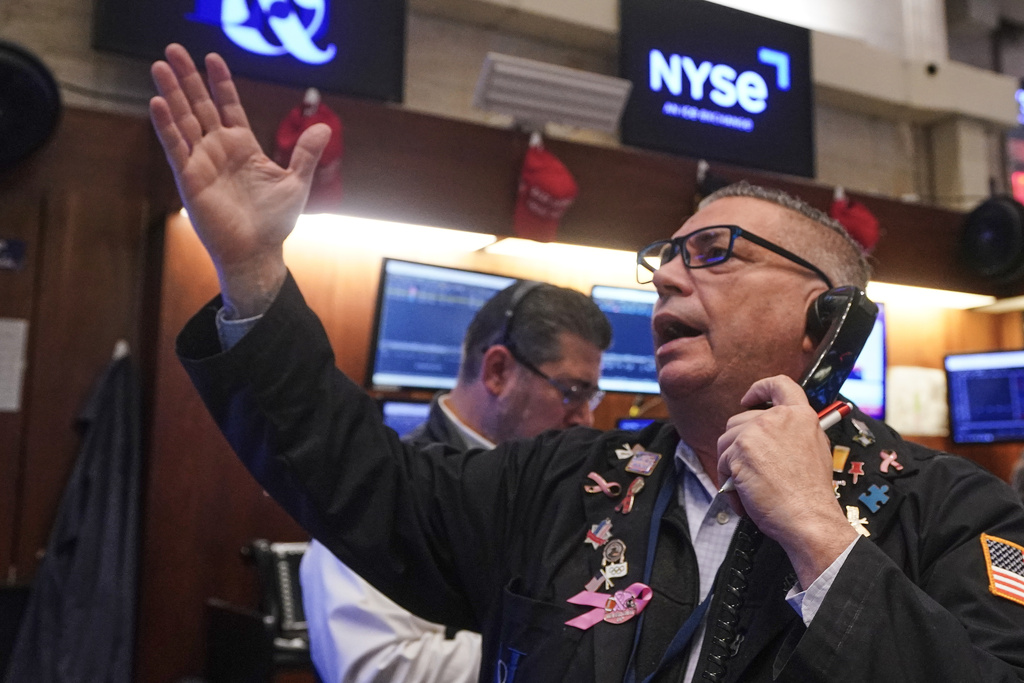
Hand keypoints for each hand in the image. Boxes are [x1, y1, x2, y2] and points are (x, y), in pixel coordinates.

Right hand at [149, 43, 331, 316]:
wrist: (257, 252)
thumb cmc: (275, 222)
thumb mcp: (296, 182)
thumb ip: (306, 153)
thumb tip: (324, 126)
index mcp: (243, 147)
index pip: (228, 106)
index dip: (221, 82)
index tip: (213, 58)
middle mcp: (219, 150)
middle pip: (200, 106)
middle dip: (188, 78)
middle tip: (174, 49)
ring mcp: (202, 162)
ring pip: (183, 120)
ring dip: (171, 93)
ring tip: (159, 65)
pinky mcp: (189, 178)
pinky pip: (175, 147)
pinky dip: (166, 126)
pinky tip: (158, 103)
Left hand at [717, 376, 857, 588]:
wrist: (808, 517)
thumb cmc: (811, 494)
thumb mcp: (815, 450)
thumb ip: (794, 433)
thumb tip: (775, 432)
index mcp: (800, 416)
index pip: (779, 384)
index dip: (761, 389)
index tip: (749, 399)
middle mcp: (777, 418)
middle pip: (741, 420)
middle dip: (739, 445)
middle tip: (751, 470)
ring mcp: (756, 432)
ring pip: (727, 442)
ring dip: (731, 465)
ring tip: (749, 488)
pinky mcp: (739, 451)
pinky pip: (722, 464)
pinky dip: (728, 484)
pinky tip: (745, 497)